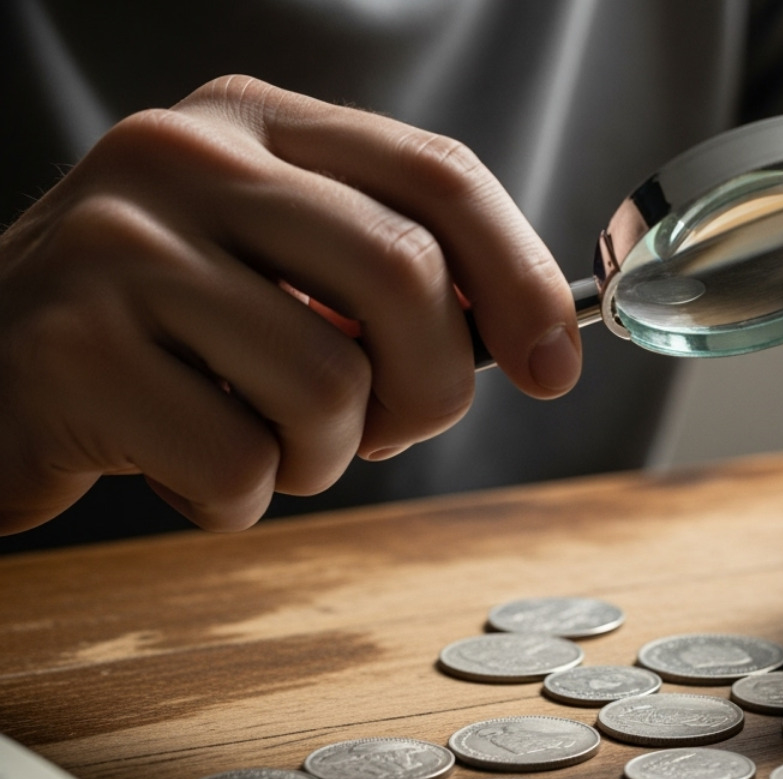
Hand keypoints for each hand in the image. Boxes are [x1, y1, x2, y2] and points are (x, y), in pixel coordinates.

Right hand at [0, 75, 577, 535]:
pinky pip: (238, 466)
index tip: (555, 366)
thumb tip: (527, 339)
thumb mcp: (273, 261)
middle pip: (404, 275)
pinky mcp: (72, 351)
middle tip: (387, 429)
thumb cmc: (162, 330)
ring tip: (254, 436)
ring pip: (329, 388)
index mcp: (253, 119)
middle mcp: (182, 156)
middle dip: (429, 388)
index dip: (520, 278)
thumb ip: (385, 273)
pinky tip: (180, 462)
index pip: (438, 174)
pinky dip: (237, 499)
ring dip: (319, 456)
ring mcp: (118, 246)